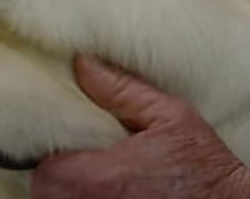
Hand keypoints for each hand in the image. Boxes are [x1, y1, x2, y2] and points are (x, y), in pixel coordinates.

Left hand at [31, 55, 249, 198]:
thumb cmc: (202, 163)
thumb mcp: (169, 115)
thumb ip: (122, 91)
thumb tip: (83, 65)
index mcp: (108, 176)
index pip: (46, 171)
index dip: (51, 155)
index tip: (66, 142)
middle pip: (47, 192)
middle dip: (56, 173)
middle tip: (79, 156)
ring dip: (69, 188)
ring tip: (93, 171)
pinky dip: (84, 197)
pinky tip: (108, 187)